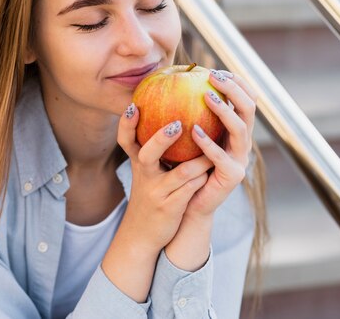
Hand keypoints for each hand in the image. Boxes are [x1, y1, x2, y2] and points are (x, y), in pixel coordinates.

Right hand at [115, 104, 213, 252]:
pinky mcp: (171, 207)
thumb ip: (154, 149)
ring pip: (182, 172)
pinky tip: (214, 167)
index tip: (133, 105)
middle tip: (177, 124)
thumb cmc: (150, 194)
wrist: (142, 234)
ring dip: (200, 159)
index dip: (126, 124)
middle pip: (147, 154)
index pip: (125, 140)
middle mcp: (144, 176)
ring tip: (214, 144)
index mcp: (137, 164)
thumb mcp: (146, 172)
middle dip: (162, 139)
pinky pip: (192, 188)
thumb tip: (172, 116)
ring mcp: (157, 193)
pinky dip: (204, 176)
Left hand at [185, 69, 257, 218]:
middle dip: (234, 89)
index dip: (237, 82)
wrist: (189, 203)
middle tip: (213, 76)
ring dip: (224, 111)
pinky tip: (194, 131)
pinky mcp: (232, 176)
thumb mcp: (189, 137)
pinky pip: (221, 157)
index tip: (216, 69)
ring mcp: (240, 159)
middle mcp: (243, 143)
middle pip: (249, 109)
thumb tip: (175, 82)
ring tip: (207, 97)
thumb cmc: (186, 166)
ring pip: (241, 130)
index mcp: (236, 131)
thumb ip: (190, 115)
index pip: (246, 100)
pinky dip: (208, 143)